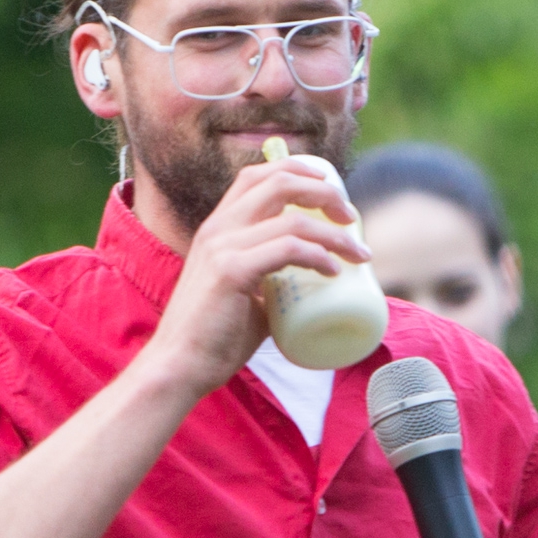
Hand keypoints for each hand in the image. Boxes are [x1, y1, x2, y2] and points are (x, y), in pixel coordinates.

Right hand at [141, 158, 369, 397]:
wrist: (180, 366)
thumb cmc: (214, 337)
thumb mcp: (245, 294)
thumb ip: (272, 282)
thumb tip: (311, 287)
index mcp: (218, 227)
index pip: (258, 175)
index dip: (299, 172)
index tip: (331, 191)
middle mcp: (218, 228)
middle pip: (279, 182)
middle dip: (324, 192)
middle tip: (350, 217)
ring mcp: (223, 247)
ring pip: (292, 220)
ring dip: (334, 234)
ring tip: (358, 254)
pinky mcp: (231, 272)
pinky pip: (288, 250)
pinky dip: (318, 255)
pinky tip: (333, 272)